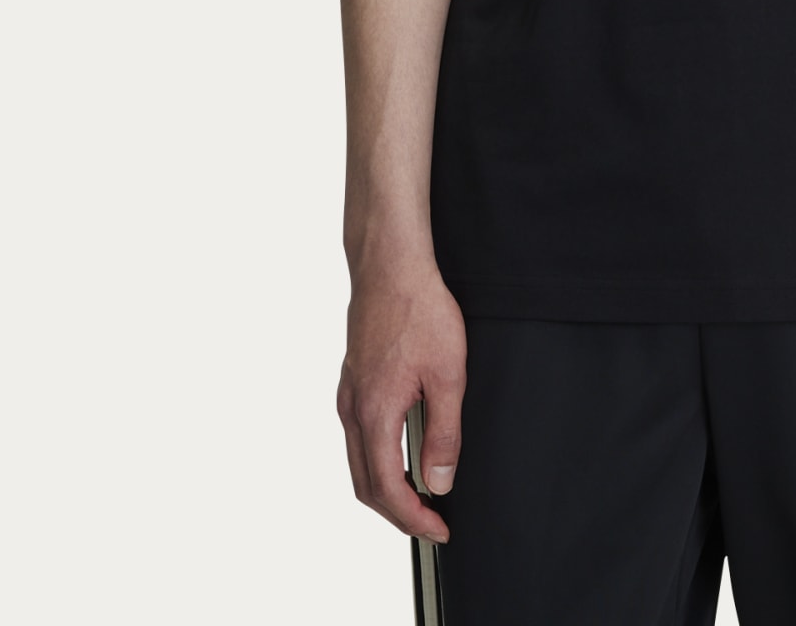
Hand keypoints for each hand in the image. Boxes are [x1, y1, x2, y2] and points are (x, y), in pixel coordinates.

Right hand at [336, 259, 466, 541]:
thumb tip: (439, 481)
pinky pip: (358, 438)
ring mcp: (348, 395)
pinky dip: (377, 461)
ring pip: (358, 463)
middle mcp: (353, 409)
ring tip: (420, 496)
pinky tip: (402, 453)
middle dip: (397, 514)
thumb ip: (445, 432)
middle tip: (431, 522)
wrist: (390, 265)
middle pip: (366, 485)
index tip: (439, 529)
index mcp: (375, 413)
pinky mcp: (351, 382)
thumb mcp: (448, 374)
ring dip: (386, 489)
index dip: (413, 519)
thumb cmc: (419, 310)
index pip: (388, 489)